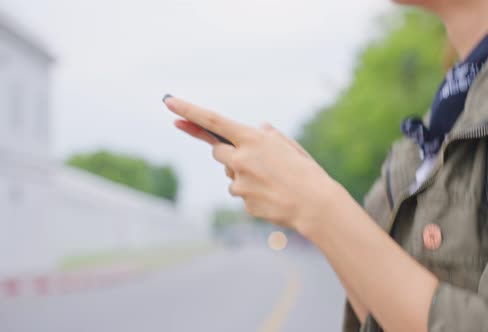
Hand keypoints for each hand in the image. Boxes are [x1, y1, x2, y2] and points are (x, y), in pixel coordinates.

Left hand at [164, 96, 347, 232]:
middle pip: (217, 151)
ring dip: (244, 174)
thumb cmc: (306, 171)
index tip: (168, 101)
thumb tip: (257, 129)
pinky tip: (273, 195)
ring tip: (272, 181)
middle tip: (248, 158)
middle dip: (228, 152)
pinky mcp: (243, 202)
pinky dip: (253, 192)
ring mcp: (239, 183)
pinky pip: (241, 193)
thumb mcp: (289, 146)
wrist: (316, 206)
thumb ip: (268, 136)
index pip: (213, 121)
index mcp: (253, 139)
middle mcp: (241, 160)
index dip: (188, 110)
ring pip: (230, 174)